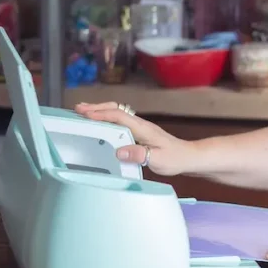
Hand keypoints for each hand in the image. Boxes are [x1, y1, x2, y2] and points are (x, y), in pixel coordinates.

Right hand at [74, 102, 195, 176]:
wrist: (189, 157)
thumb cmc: (176, 158)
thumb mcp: (158, 160)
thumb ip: (140, 155)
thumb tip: (119, 151)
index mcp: (143, 128)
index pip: (119, 117)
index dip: (101, 114)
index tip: (84, 114)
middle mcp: (141, 124)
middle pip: (116, 110)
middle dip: (96, 108)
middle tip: (78, 109)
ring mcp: (140, 127)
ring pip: (118, 113)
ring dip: (101, 110)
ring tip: (83, 111)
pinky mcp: (140, 132)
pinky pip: (120, 120)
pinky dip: (107, 117)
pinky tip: (101, 122)